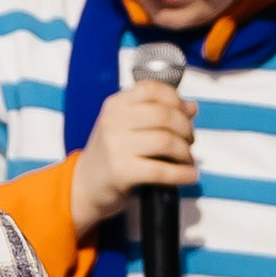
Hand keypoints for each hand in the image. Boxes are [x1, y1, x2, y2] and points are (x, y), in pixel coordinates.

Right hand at [70, 80, 196, 241]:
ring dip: (185, 152)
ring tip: (187, 160)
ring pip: (166, 141)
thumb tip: (191, 107)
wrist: (84, 187)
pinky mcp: (121, 172)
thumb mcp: (126, 128)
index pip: (152, 89)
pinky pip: (161, 170)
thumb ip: (157, 114)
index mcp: (115, 105)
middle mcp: (113, 121)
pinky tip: (189, 175)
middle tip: (189, 141)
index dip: (176, 100)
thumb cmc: (110, 156)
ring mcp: (116, 147)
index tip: (185, 114)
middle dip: (185, 129)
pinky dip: (181, 173)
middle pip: (164, 115)